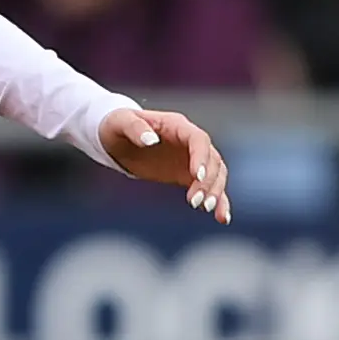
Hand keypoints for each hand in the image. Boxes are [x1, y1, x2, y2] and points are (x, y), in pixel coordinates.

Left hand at [102, 106, 229, 221]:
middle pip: (212, 159)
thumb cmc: (118, 125)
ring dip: (215, 191)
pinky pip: (209, 187)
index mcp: (177, 125)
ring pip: (216, 174)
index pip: (198, 139)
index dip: (201, 157)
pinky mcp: (188, 175)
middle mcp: (189, 141)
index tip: (197, 176)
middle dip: (208, 181)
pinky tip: (222, 217)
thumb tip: (149, 140)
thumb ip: (134, 128)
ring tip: (206, 209)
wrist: (117, 139)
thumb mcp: (120, 122)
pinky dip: (219, 201)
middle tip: (195, 202)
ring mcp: (191, 158)